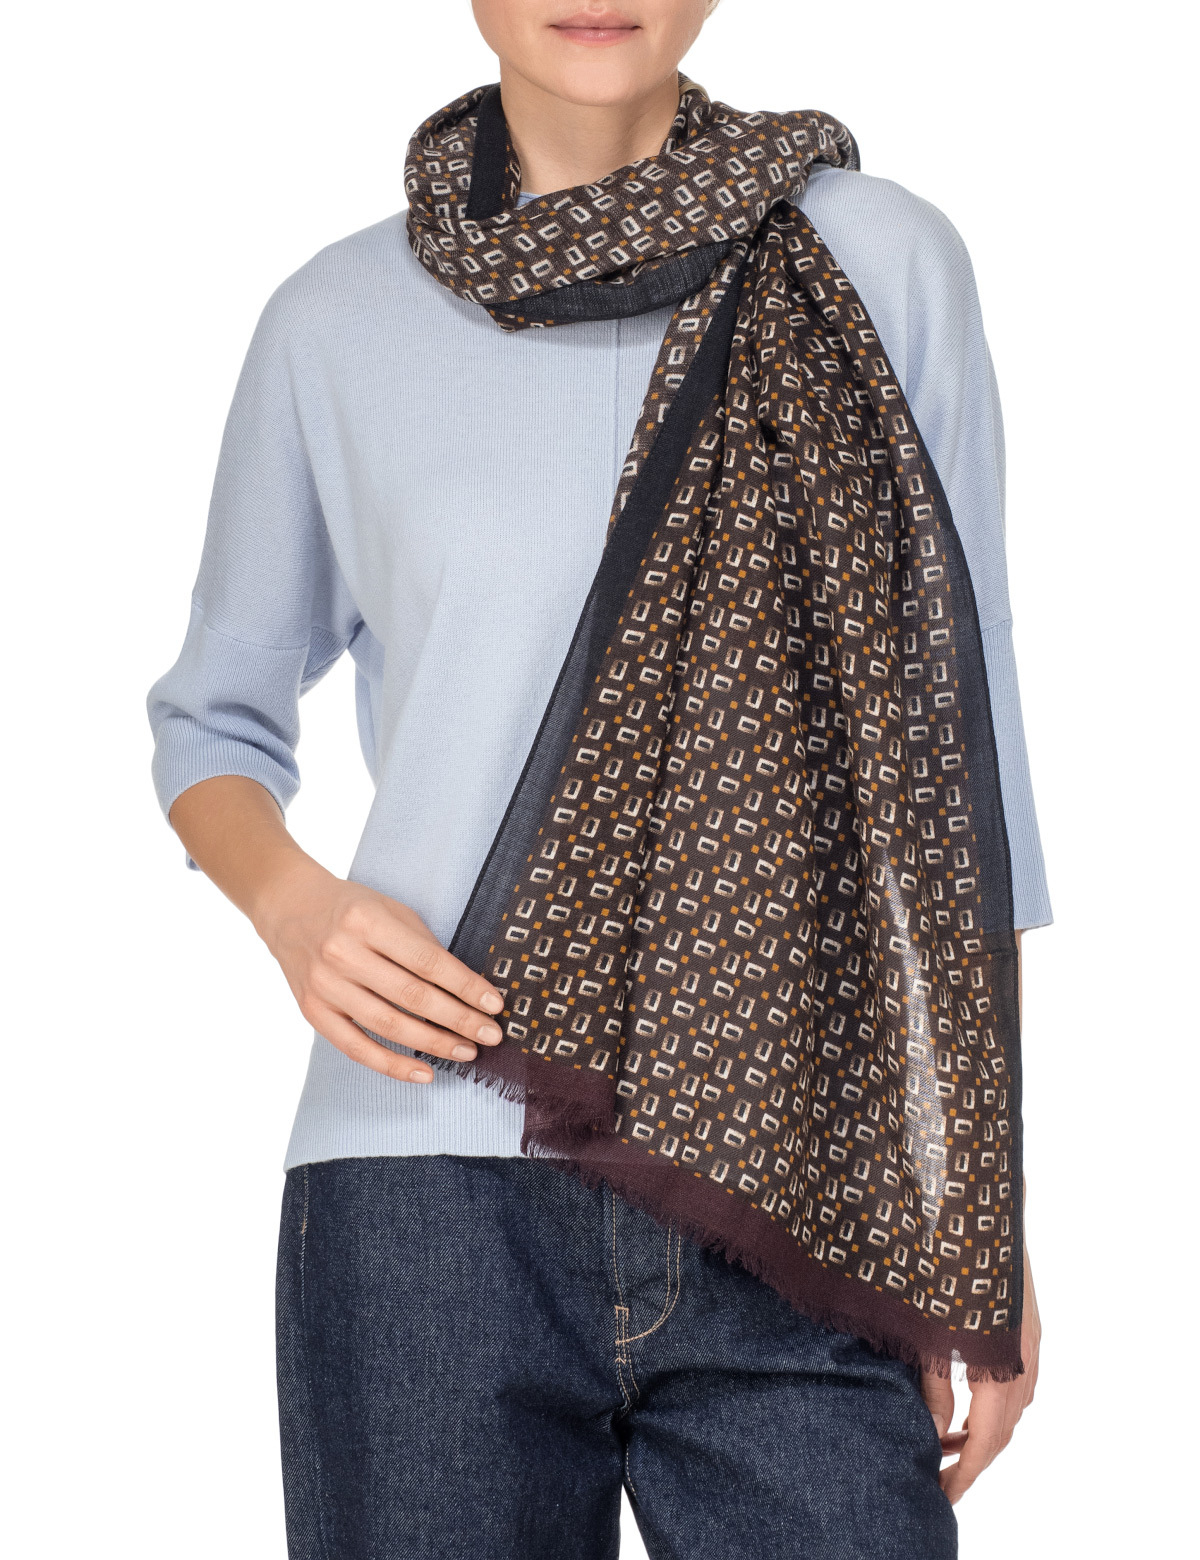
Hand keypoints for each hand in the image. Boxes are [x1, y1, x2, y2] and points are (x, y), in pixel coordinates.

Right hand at [253, 856, 505, 1082]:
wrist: (289, 907)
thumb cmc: (351, 909)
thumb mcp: (390, 910)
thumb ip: (422, 946)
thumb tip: (466, 990)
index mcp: (367, 921)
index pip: (428, 961)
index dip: (465, 986)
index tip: (495, 1005)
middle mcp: (342, 954)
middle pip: (411, 996)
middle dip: (458, 1019)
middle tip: (490, 1036)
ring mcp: (324, 985)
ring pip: (388, 1025)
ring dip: (433, 1044)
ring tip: (466, 1051)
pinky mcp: (313, 1011)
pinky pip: (356, 1048)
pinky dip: (392, 1066)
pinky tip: (424, 1073)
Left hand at [920, 1241, 1040, 1503]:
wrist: (971, 1194)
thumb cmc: (936, 1255)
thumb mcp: (925, 1325)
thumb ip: (932, 1381)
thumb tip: (936, 1429)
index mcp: (998, 1361)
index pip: (988, 1439)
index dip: (965, 1472)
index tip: (942, 1493)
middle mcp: (1022, 1353)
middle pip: (1005, 1426)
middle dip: (974, 1455)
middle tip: (938, 1471)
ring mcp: (1028, 1334)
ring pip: (1013, 1401)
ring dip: (985, 1426)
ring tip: (946, 1437)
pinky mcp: (1023, 1315)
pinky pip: (1016, 1374)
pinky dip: (994, 1398)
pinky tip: (967, 1394)